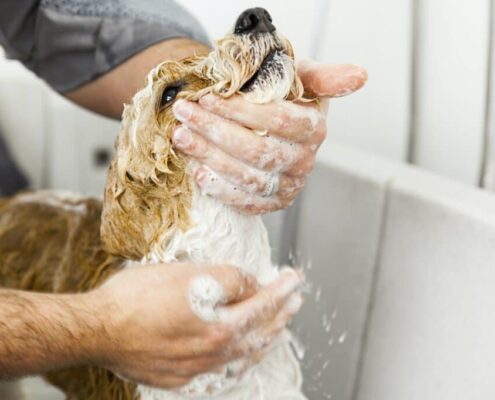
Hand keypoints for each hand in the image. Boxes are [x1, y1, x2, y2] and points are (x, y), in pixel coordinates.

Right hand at [87, 263, 303, 388]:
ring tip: (279, 330)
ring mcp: (196, 369)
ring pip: (242, 356)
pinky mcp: (178, 376)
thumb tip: (249, 284)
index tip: (294, 279)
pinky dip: (237, 356)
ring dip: (264, 338)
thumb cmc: (137, 298)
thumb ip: (228, 278)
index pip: (262, 305)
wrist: (98, 329)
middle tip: (295, 301)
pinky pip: (219, 367)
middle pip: (258, 333)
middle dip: (280, 315)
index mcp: (220, 327)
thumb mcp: (189, 274)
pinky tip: (240, 352)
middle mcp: (213, 354)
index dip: (281, 290)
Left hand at [172, 60, 366, 213]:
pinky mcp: (272, 203)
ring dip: (210, 157)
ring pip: (248, 177)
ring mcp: (289, 186)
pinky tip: (197, 171)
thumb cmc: (280, 97)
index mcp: (314, 128)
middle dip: (216, 131)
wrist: (267, 124)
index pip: (277, 120)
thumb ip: (323, 76)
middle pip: (258, 150)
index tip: (207, 97)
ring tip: (181, 136)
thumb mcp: (298, 78)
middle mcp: (305, 161)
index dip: (240, 110)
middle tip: (185, 114)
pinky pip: (246, 203)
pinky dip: (220, 189)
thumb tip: (361, 75)